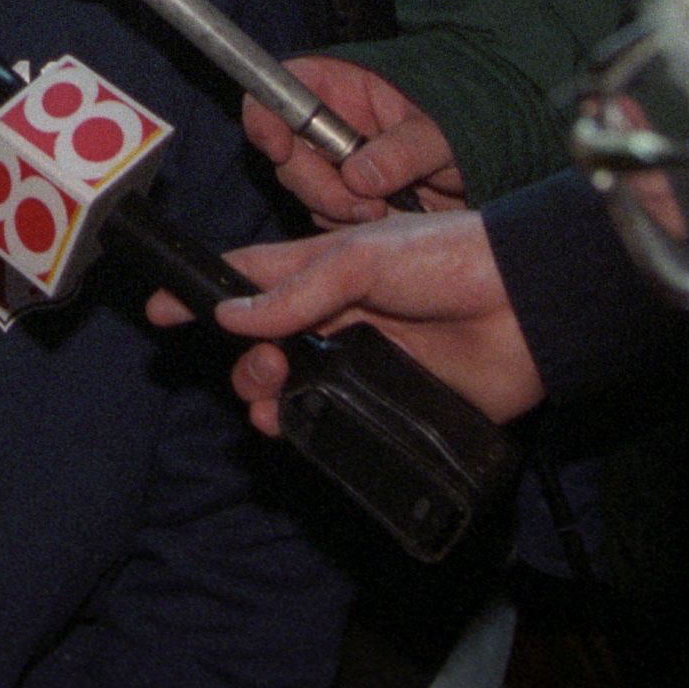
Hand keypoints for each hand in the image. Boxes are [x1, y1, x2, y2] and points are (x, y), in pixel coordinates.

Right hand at [147, 210, 543, 428]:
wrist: (528, 303)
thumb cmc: (451, 255)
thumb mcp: (364, 256)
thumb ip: (296, 289)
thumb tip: (230, 315)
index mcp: (326, 270)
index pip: (251, 280)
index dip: (205, 294)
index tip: (160, 307)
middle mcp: (339, 318)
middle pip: (264, 345)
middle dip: (243, 358)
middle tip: (257, 366)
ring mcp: (366, 363)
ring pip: (294, 389)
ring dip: (266, 395)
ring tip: (270, 396)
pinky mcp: (396, 406)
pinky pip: (339, 427)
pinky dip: (307, 432)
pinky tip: (295, 429)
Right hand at [239, 56, 466, 224]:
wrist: (484, 163)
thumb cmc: (466, 123)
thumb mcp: (442, 132)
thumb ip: (403, 150)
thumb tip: (359, 179)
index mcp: (340, 83)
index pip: (278, 87)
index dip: (266, 115)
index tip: (282, 149)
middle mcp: (327, 119)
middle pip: (285, 150)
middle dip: (317, 185)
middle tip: (365, 206)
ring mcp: (331, 157)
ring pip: (302, 188)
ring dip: (336, 209)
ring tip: (383, 211)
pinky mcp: (342, 192)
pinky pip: (323, 213)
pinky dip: (345, 223)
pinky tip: (382, 218)